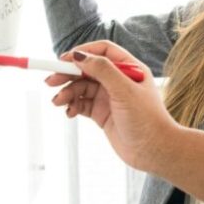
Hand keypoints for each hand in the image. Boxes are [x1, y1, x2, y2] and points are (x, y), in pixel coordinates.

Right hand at [47, 40, 179, 172]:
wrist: (154, 151)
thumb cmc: (147, 119)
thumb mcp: (124, 90)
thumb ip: (103, 70)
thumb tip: (80, 55)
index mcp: (130, 69)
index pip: (103, 51)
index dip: (83, 53)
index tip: (64, 59)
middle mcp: (119, 80)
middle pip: (87, 69)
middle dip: (68, 74)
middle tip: (50, 81)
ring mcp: (110, 97)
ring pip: (82, 87)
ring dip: (67, 92)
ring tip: (58, 102)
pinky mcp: (102, 113)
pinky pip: (81, 104)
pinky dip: (72, 105)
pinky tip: (69, 112)